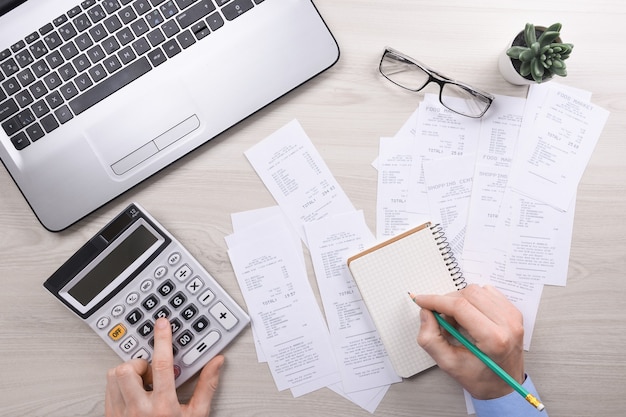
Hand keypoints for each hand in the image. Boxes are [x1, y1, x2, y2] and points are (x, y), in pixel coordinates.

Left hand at [105, 317, 223, 416]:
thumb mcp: (197, 415)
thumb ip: (207, 386)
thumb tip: (216, 363)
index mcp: (162, 407)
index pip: (160, 364)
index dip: (162, 340)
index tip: (163, 324)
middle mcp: (137, 410)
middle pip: (128, 369)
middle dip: (139, 363)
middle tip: (151, 370)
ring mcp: (120, 414)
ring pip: (114, 377)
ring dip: (128, 373)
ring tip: (144, 382)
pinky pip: (108, 390)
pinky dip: (120, 385)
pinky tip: (134, 392)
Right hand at [412, 284, 524, 399]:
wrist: (504, 386)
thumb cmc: (480, 378)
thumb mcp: (449, 364)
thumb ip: (430, 339)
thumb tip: (426, 313)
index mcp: (494, 340)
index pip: (460, 307)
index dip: (436, 300)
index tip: (422, 300)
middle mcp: (507, 324)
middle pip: (469, 294)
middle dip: (447, 301)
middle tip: (441, 318)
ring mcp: (513, 316)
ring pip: (478, 290)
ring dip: (460, 300)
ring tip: (456, 320)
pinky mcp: (514, 312)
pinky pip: (488, 292)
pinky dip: (473, 299)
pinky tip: (470, 314)